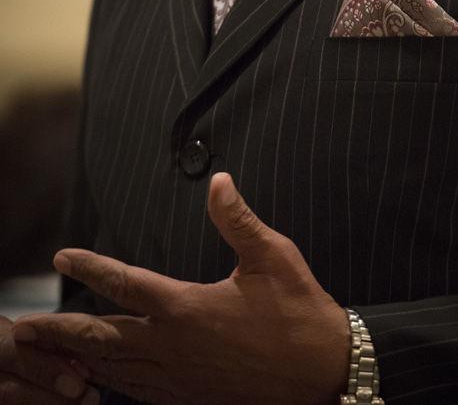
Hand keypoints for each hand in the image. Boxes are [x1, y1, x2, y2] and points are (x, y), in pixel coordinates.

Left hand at [13, 173, 349, 404]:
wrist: (322, 373)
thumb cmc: (299, 312)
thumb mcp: (272, 255)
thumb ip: (237, 219)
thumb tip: (219, 181)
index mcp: (187, 308)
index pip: (124, 282)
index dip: (89, 267)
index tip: (62, 256)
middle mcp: (173, 346)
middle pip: (101, 337)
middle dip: (59, 331)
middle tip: (24, 329)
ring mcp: (178, 378)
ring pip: (114, 370)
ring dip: (77, 360)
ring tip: (49, 354)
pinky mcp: (190, 398)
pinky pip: (137, 392)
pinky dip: (111, 382)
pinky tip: (103, 379)